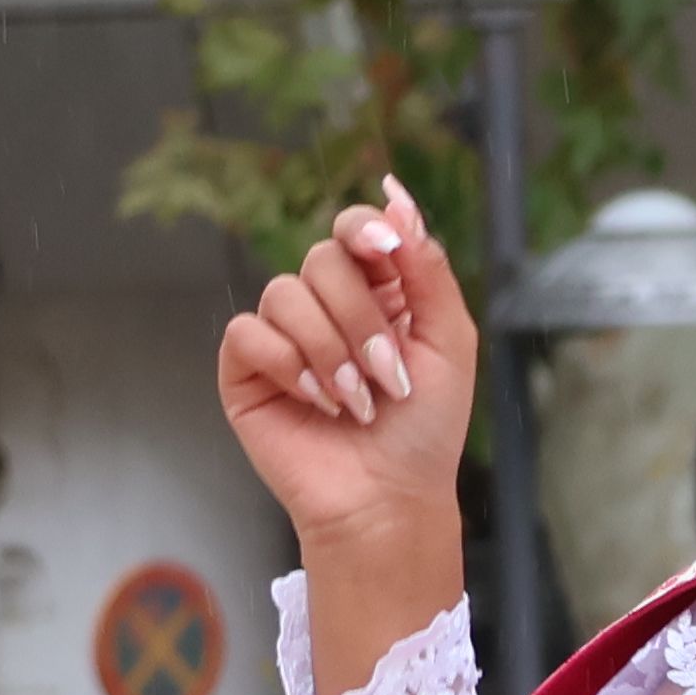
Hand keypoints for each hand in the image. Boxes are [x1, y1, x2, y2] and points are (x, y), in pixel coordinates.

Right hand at [220, 184, 483, 690]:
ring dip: (330, 350)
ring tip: (355, 401)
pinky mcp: (246, 370)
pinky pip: (248, 333)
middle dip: (362, 319)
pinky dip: (288, 365)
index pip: (354, 230)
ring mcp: (283, 335)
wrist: (388, 497)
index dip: (364, 230)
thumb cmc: (426, 428)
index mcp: (378, 291)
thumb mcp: (448, 340)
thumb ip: (426, 268)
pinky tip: (318, 402)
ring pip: (285, 294)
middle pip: (323, 259)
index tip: (386, 250)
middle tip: (387, 375)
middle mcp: (326, 305)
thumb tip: (397, 197)